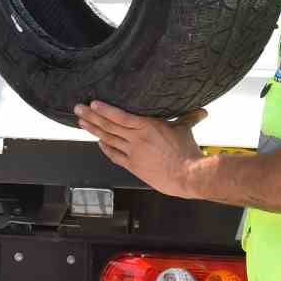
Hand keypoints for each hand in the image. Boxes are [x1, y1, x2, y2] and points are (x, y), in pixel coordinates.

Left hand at [74, 101, 206, 197]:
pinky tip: (98, 142)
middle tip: (78, 108)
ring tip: (81, 122)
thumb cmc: (188, 152)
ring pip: (108, 139)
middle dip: (91, 116)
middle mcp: (136, 139)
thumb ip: (189, 118)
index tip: (92, 104)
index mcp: (147, 126)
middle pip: (108, 126)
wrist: (188, 176)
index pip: (120, 116)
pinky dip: (105, 148)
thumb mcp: (185, 129)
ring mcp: (133, 153)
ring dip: (93, 130)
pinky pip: (114, 155)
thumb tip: (202, 112)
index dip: (104, 110)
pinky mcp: (133, 166)